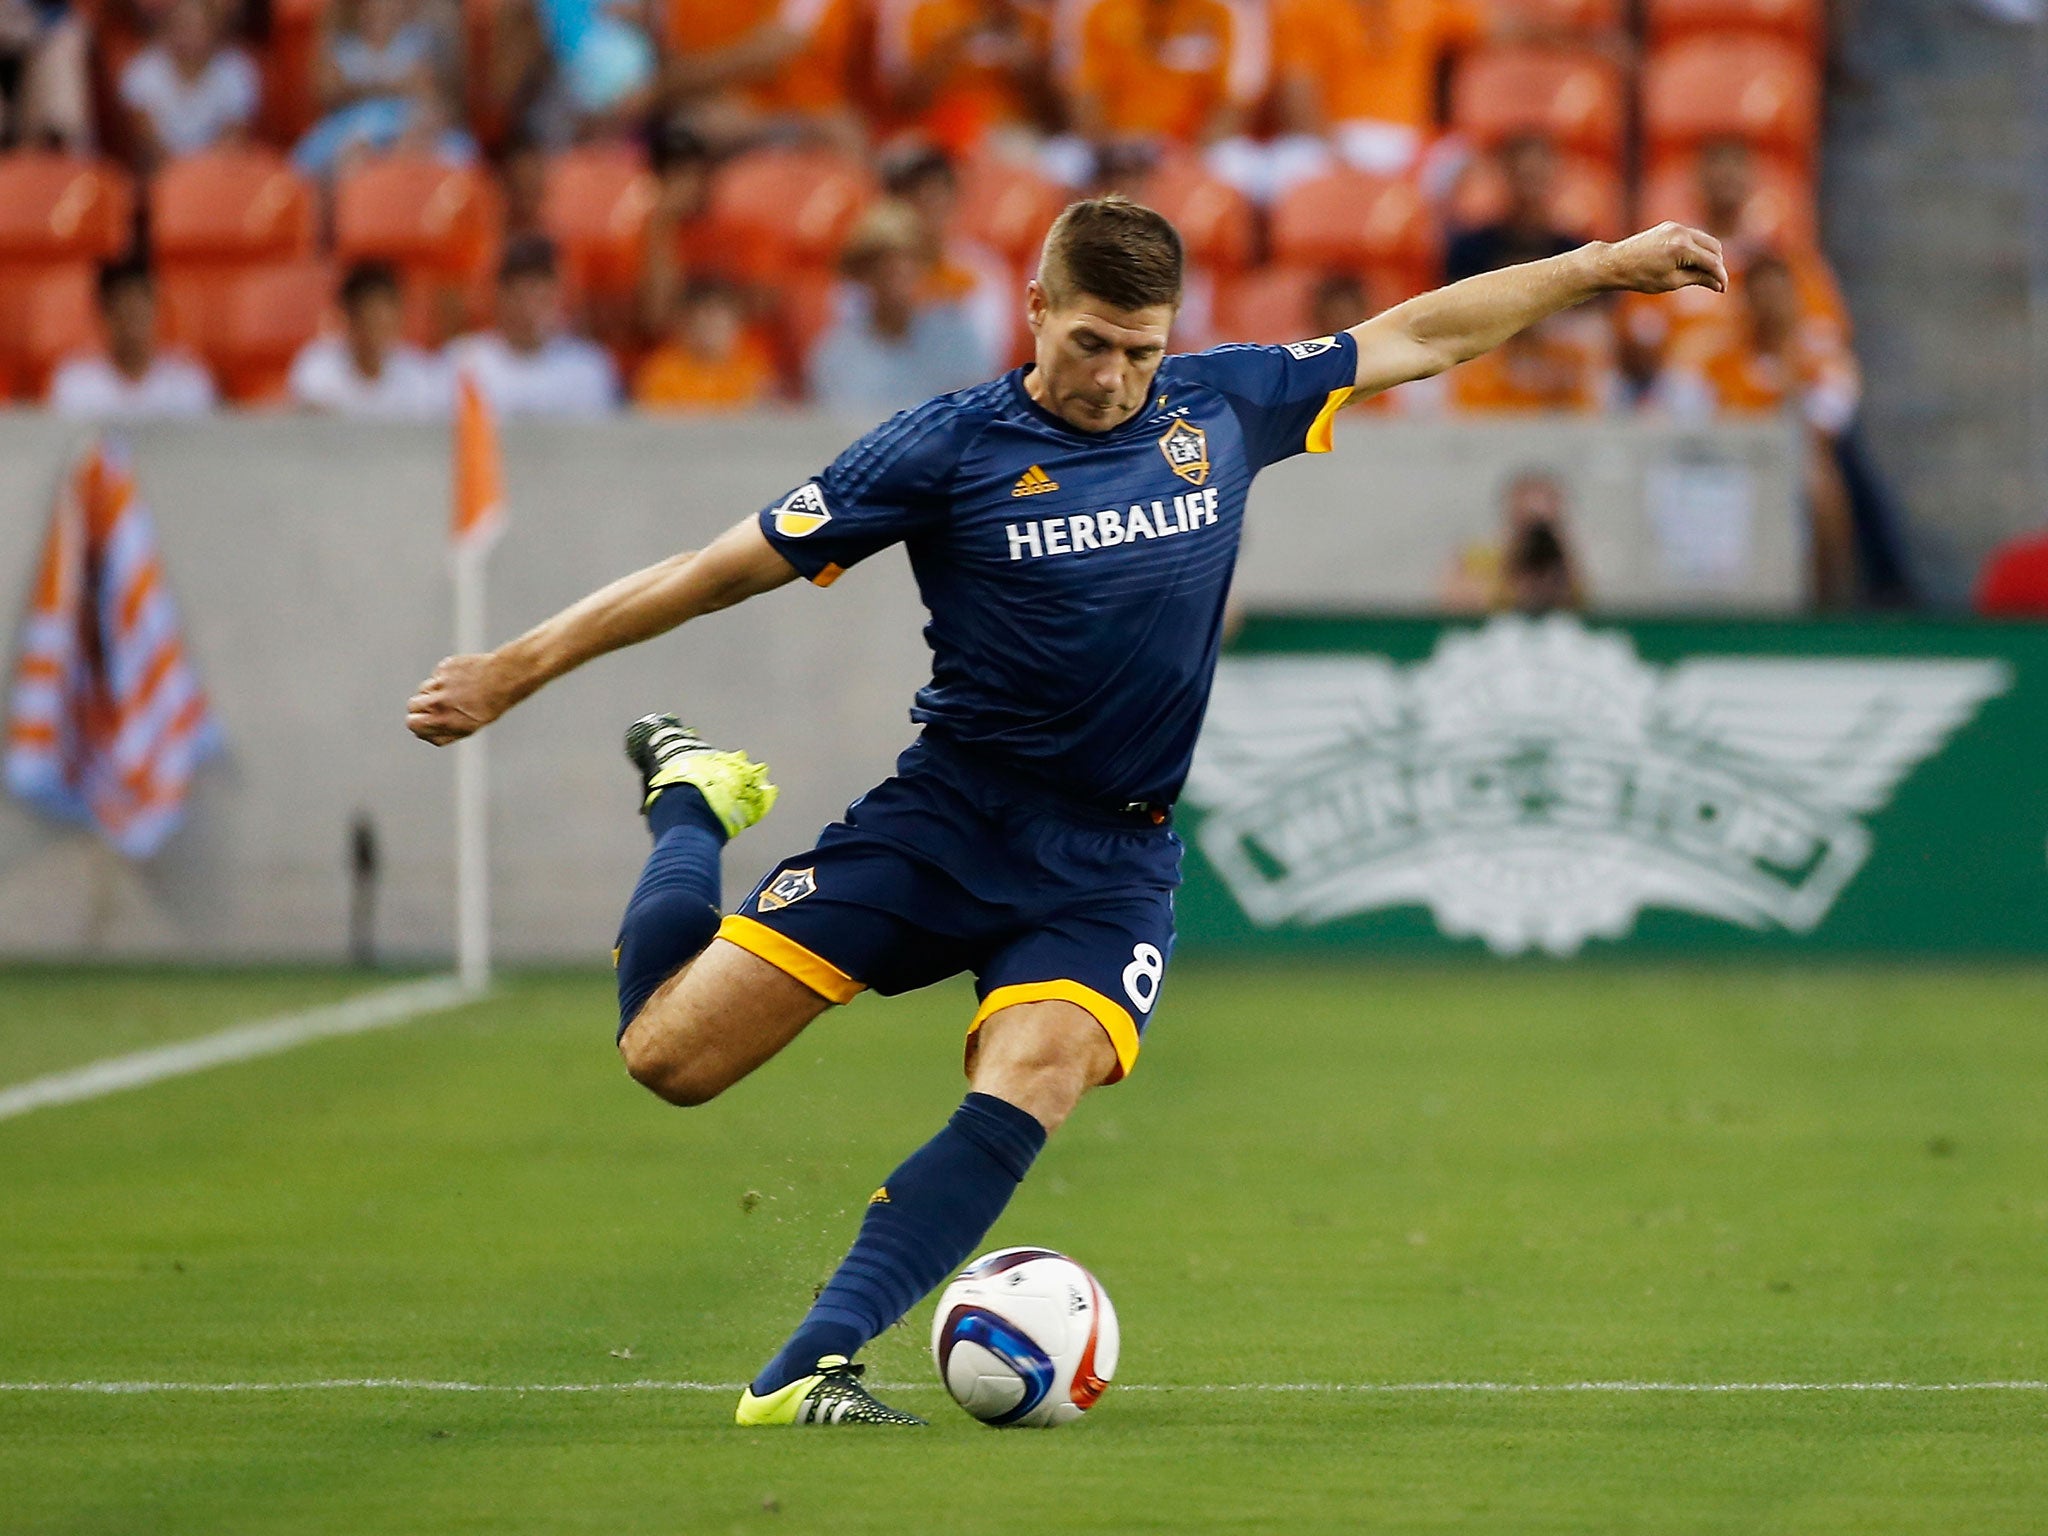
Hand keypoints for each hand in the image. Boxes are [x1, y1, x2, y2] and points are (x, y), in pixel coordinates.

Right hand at [407, 653, 514, 744]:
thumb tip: (421, 734)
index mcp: (442, 720)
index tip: (427, 719)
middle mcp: (438, 702)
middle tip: (438, 705)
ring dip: (433, 691)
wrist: (503, 679)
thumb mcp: (467, 729)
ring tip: (456, 691)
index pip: (412, 723)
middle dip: (421, 706)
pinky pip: (436, 674)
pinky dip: (445, 677)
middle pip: (412, 705)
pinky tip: (462, 679)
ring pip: (423, 688)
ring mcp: (439, 683)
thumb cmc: (488, 707)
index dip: (419, 722)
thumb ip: (441, 734)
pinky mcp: (443, 667)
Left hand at [1599, 223, 1727, 296]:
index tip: (1723, 289)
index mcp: (1683, 248)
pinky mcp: (1669, 226)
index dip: (1720, 276)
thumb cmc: (1641, 277)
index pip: (1712, 262)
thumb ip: (1698, 279)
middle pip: (1714, 247)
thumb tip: (1718, 284)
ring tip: (1703, 275)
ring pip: (1704, 240)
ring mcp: (1676, 226)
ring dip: (1708, 256)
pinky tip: (1691, 264)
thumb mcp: (1672, 282)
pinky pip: (1692, 236)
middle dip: (1717, 265)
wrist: (1615, 263)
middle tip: (1714, 283)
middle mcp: (1682, 232)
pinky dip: (1696, 249)